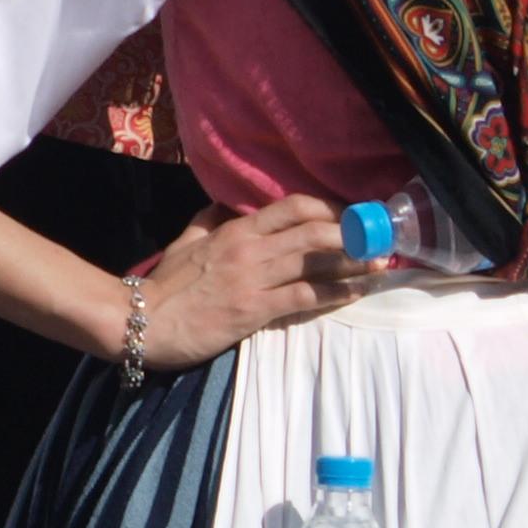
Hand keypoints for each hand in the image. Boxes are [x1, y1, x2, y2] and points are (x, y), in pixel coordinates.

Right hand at [133, 199, 367, 371]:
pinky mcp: (257, 309)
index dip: (329, 209)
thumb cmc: (166, 285)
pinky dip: (338, 293)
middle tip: (378, 241)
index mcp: (234, 230)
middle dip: (354, 234)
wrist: (144, 322)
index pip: (293, 207)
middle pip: (315, 230)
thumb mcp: (186, 242)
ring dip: (355, 262)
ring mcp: (254, 278)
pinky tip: (358, 292)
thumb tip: (227, 206)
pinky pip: (307, 297)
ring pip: (317, 261)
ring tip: (382, 264)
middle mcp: (250, 248)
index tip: (351, 218)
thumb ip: (208, 221)